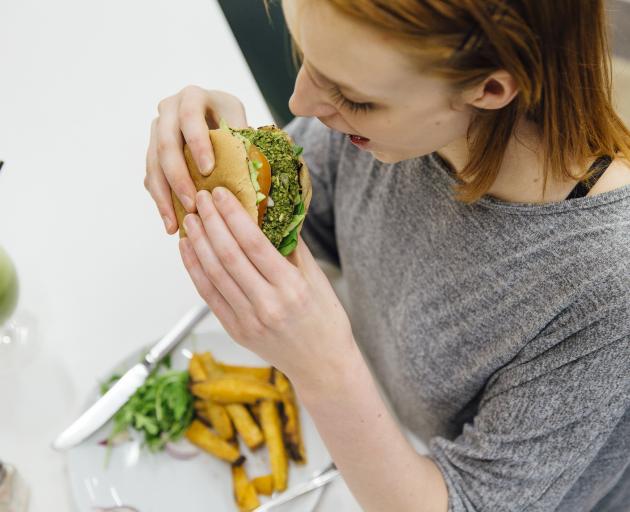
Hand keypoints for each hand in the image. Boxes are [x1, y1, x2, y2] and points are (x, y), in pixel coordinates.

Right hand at [144, 86, 248, 233]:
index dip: (197, 144)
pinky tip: (171, 222)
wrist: (212, 113)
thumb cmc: (230, 118)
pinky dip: (160, 200)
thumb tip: (255, 171)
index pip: (190, 118)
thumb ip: (242, 137)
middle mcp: (168, 111)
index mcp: (192, 97)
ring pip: (153, 165)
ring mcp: (156, 132)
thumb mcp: (239, 120)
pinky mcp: (152, 152)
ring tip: (176, 223)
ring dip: (164, 196)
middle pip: (166, 145)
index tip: (208, 170)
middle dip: (178, 177)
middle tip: (192, 204)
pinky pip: (151, 177)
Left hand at [178, 187, 355, 386]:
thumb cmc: (326, 322)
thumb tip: (272, 214)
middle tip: (200, 198)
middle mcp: (267, 304)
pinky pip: (209, 296)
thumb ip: (294, 248)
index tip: (220, 194)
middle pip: (228, 255)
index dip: (232, 215)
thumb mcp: (318, 280)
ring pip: (214, 274)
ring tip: (191, 220)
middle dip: (211, 222)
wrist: (323, 367)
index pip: (253, 243)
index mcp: (291, 287)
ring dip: (198, 243)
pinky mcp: (236, 331)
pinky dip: (195, 270)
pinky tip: (188, 250)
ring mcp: (248, 320)